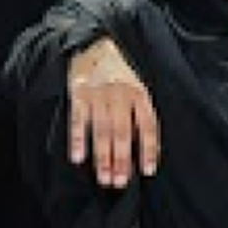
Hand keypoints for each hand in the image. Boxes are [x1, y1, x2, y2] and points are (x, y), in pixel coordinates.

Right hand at [63, 39, 162, 188]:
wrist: (94, 45)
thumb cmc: (119, 75)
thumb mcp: (137, 88)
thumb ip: (139, 116)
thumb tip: (139, 155)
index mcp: (139, 93)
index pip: (148, 125)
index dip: (149, 149)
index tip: (147, 171)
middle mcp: (120, 93)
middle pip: (122, 132)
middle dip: (121, 160)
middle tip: (119, 183)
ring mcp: (98, 93)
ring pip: (101, 130)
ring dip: (102, 157)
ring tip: (104, 178)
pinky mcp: (78, 93)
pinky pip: (78, 120)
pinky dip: (78, 139)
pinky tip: (78, 158)